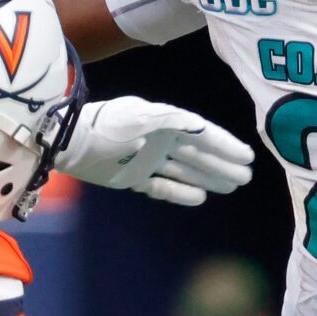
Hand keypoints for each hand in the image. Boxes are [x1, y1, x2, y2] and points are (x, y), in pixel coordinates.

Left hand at [63, 97, 253, 207]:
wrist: (69, 144)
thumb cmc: (103, 127)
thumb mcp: (136, 117)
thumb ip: (167, 120)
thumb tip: (198, 125)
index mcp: (164, 123)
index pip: (202, 135)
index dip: (225, 145)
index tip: (246, 156)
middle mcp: (159, 140)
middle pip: (198, 154)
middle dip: (222, 164)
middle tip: (246, 177)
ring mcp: (147, 160)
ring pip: (185, 170)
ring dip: (208, 178)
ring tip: (231, 186)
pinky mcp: (133, 178)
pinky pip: (163, 186)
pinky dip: (180, 192)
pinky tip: (199, 198)